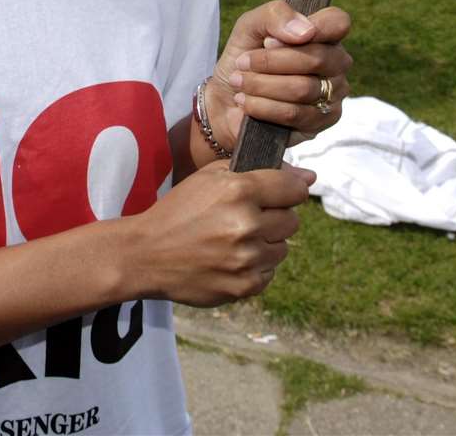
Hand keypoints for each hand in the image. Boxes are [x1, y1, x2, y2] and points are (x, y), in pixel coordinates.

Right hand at [123, 158, 315, 305]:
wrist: (146, 254)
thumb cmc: (179, 210)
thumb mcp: (209, 177)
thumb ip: (259, 170)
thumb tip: (309, 178)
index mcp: (239, 190)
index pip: (295, 189)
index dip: (287, 191)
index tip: (277, 195)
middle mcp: (247, 224)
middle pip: (292, 220)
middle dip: (274, 217)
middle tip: (244, 219)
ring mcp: (248, 258)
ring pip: (283, 248)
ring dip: (265, 243)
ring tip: (233, 241)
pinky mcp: (245, 285)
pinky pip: (269, 272)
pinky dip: (255, 266)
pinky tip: (229, 259)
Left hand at [206, 1, 352, 148]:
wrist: (225, 99)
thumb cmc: (244, 57)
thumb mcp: (250, 26)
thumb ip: (275, 15)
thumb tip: (305, 31)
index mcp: (324, 34)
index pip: (338, 22)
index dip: (311, 28)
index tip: (270, 40)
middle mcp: (336, 63)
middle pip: (317, 58)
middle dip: (270, 62)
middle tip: (242, 62)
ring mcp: (333, 93)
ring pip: (303, 88)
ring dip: (261, 84)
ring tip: (239, 82)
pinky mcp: (322, 121)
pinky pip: (295, 113)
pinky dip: (263, 106)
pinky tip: (246, 102)